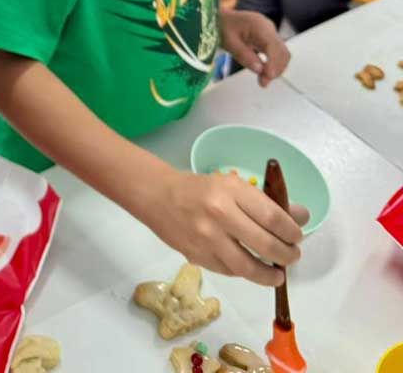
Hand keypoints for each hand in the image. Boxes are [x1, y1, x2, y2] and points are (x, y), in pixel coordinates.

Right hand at [140, 169, 307, 286]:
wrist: (158, 196)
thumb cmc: (200, 188)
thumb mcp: (232, 185)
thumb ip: (266, 202)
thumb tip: (301, 216)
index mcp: (231, 190)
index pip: (272, 216)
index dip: (291, 231)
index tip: (297, 236)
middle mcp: (220, 214)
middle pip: (265, 244)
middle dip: (286, 255)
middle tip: (292, 256)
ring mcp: (207, 239)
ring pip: (248, 267)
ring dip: (269, 275)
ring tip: (278, 274)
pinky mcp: (198, 257)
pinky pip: (230, 272)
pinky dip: (245, 274)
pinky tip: (251, 269)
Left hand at [220, 8, 288, 87]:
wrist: (221, 18)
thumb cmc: (223, 26)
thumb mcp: (228, 42)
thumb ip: (244, 55)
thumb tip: (260, 70)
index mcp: (258, 25)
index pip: (273, 46)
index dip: (273, 63)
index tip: (267, 77)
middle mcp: (268, 27)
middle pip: (282, 51)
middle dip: (276, 69)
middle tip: (263, 82)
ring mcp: (270, 32)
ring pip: (282, 53)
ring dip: (276, 68)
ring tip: (263, 80)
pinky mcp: (269, 38)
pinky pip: (277, 53)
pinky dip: (273, 64)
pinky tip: (264, 72)